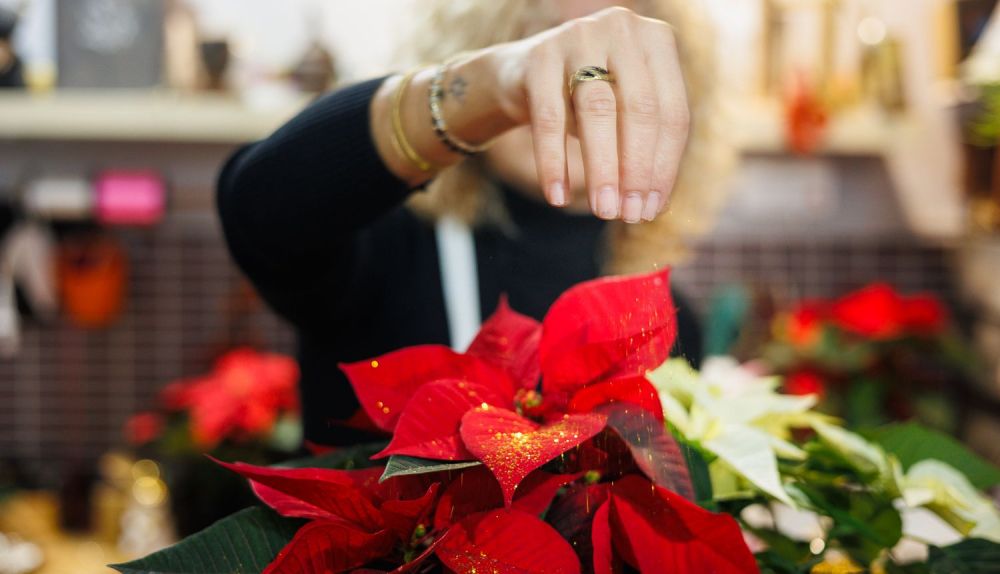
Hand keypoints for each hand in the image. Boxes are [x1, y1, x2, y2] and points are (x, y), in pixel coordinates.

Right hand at [493, 6, 689, 222]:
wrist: (521, 76)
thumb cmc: (585, 100)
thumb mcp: (622, 116)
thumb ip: (643, 151)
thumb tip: (653, 208)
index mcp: (657, 41)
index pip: (672, 113)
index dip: (664, 167)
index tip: (651, 210)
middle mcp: (623, 28)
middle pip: (639, 109)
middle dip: (636, 169)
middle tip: (627, 214)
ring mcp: (580, 35)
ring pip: (597, 110)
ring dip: (602, 168)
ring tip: (603, 209)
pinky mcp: (539, 53)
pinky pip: (549, 118)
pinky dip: (554, 162)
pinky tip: (557, 197)